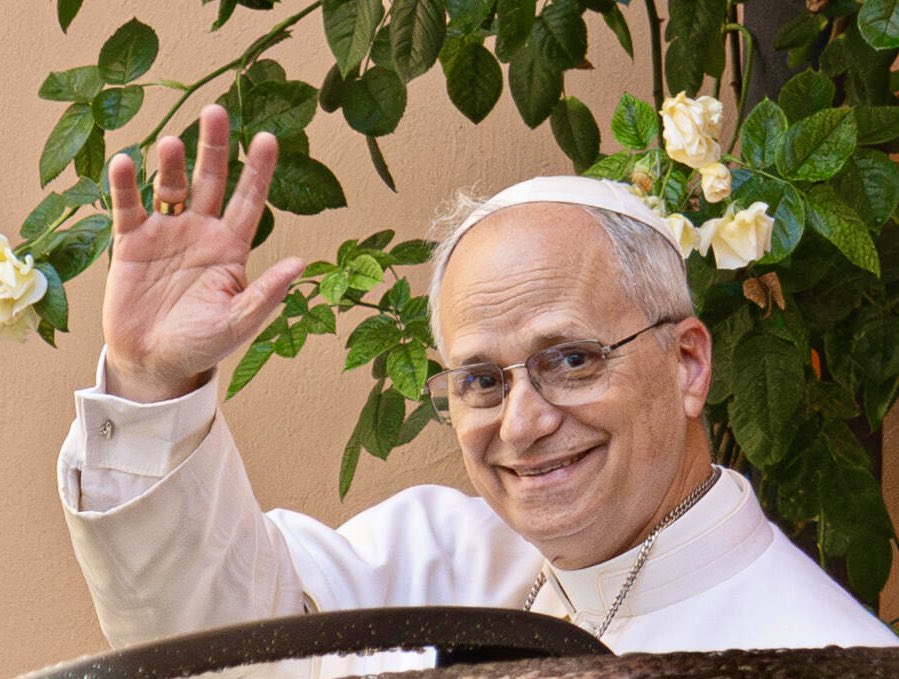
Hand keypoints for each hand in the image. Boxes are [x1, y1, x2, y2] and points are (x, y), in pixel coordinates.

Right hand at [103, 105, 304, 401]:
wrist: (154, 361)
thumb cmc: (202, 344)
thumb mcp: (238, 322)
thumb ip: (265, 293)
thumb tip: (301, 264)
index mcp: (232, 248)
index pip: (250, 201)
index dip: (258, 171)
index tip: (268, 139)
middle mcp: (201, 232)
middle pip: (211, 180)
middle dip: (215, 148)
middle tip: (216, 111)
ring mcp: (166, 232)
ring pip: (171, 186)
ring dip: (172, 163)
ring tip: (173, 142)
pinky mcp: (131, 241)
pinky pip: (129, 206)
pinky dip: (126, 185)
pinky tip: (127, 163)